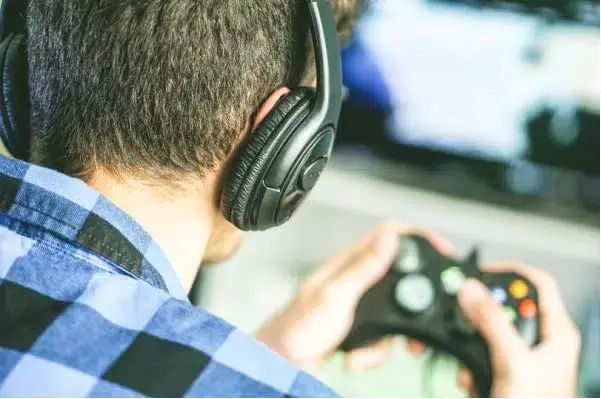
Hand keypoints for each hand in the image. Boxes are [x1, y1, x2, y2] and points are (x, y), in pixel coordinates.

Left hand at [255, 221, 452, 371]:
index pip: (389, 235)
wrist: (281, 366)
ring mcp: (358, 304)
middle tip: (423, 315)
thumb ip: (364, 267)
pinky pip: (383, 337)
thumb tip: (389, 237)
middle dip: (412, 301)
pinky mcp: (359, 328)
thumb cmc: (296, 328)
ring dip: (388, 339)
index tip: (441, 249)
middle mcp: (355, 280)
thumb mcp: (335, 295)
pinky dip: (373, 353)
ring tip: (371, 349)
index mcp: (349, 263)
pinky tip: (356, 357)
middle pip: (400, 276)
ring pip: (395, 313)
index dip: (417, 237)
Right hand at [457, 263, 580, 397]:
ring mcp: (521, 358)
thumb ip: (491, 323)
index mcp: (556, 333)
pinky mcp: (504, 372)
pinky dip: (469, 364)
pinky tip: (470, 379)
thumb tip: (472, 290)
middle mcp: (540, 341)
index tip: (481, 272)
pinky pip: (480, 353)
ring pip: (488, 331)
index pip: (537, 284)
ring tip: (469, 358)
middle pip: (506, 307)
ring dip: (472, 343)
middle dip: (481, 316)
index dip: (510, 271)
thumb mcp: (512, 362)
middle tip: (465, 318)